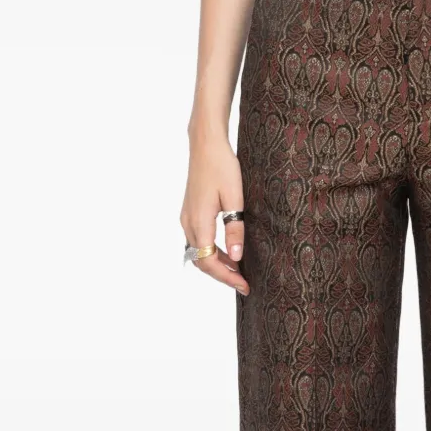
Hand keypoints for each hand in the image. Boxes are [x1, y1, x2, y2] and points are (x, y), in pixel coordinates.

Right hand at [180, 134, 248, 293]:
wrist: (205, 145)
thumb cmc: (222, 167)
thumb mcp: (234, 198)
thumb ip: (235, 229)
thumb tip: (237, 258)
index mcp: (199, 222)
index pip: (209, 261)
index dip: (226, 277)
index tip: (244, 285)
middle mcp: (188, 223)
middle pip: (201, 262)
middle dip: (222, 276)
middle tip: (243, 284)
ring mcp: (187, 218)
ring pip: (199, 253)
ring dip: (217, 265)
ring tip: (238, 272)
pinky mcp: (190, 213)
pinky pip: (198, 242)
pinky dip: (212, 252)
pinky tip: (229, 254)